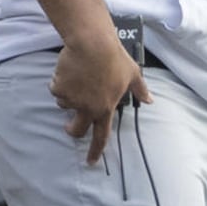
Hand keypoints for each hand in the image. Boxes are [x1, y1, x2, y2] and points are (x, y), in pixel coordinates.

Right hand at [50, 32, 150, 163]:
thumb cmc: (115, 58)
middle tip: (69, 126)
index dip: (95, 151)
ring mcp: (72, 99)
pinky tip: (68, 70)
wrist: (92, 44)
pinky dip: (59, 82)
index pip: (101, 136)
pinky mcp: (59, 89)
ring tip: (77, 78)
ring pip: (65, 104)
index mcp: (105, 108)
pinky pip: (56, 88)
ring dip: (68, 96)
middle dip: (71, 130)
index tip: (91, 161)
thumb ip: (140, 90)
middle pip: (76, 129)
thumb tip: (150, 100)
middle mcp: (88, 108)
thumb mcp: (132, 74)